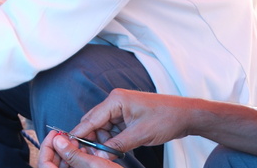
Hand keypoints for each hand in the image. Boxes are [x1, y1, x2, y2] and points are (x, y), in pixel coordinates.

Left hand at [39, 131, 116, 167]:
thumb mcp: (93, 165)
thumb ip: (72, 153)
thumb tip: (57, 140)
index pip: (44, 163)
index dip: (46, 146)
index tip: (54, 134)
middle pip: (52, 163)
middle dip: (59, 147)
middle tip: (67, 136)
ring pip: (63, 165)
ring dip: (68, 152)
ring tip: (78, 141)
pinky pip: (73, 167)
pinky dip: (76, 158)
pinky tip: (84, 150)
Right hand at [71, 89, 190, 154]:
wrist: (187, 115)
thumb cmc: (166, 118)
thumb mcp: (140, 135)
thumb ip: (117, 145)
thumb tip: (99, 155)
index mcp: (115, 100)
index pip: (91, 119)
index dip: (79, 133)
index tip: (69, 145)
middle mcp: (115, 102)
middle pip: (94, 122)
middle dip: (90, 139)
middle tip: (86, 155)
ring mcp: (121, 109)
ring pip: (102, 127)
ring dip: (101, 141)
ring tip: (102, 155)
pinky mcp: (127, 116)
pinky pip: (112, 129)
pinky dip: (111, 139)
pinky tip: (112, 150)